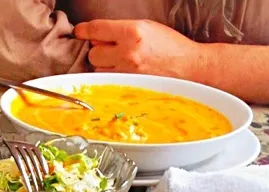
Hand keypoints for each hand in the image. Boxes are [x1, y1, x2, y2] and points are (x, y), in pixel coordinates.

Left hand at [74, 20, 204, 80]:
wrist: (189, 67)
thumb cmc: (169, 45)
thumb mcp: (146, 27)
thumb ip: (120, 30)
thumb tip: (96, 36)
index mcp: (132, 32)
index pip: (96, 29)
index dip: (84, 30)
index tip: (79, 31)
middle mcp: (127, 52)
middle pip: (93, 52)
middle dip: (98, 49)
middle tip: (111, 49)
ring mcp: (127, 72)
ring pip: (98, 69)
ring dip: (104, 64)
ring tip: (121, 61)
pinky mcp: (128, 86)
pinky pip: (107, 80)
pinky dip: (110, 76)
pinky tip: (123, 72)